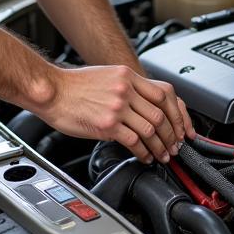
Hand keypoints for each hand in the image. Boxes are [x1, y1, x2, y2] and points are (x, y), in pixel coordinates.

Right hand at [39, 65, 195, 163]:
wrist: (51, 91)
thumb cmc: (74, 86)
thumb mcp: (107, 76)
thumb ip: (128, 87)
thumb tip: (144, 106)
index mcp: (128, 76)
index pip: (165, 94)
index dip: (178, 114)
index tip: (181, 127)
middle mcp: (126, 90)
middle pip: (161, 114)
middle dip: (172, 135)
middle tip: (174, 146)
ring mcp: (117, 107)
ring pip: (151, 129)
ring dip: (160, 146)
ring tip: (161, 155)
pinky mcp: (107, 125)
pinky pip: (134, 141)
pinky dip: (143, 152)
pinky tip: (144, 156)